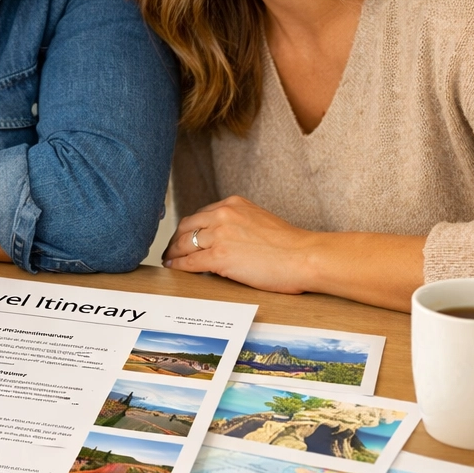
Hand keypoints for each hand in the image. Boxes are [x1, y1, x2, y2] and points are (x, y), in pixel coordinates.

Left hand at [163, 195, 315, 293]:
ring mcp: (219, 235)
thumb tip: (222, 238)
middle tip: (170, 250)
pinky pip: (189, 261)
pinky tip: (175, 269)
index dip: (188, 228)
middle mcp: (223, 215)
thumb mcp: (258, 220)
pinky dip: (179, 266)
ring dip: (173, 253)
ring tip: (169, 260)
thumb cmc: (289, 245)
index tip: (183, 236)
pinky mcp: (219, 257)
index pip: (200, 215)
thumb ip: (238, 224)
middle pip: (187, 226)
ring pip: (184, 243)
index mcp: (233, 204)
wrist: (303, 256)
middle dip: (175, 239)